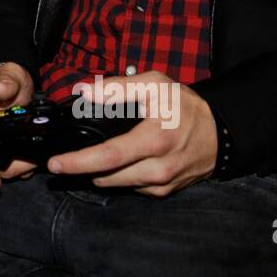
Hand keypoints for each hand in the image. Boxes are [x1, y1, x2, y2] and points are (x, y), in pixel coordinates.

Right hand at [0, 63, 37, 188]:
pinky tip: (32, 159)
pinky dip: (19, 167)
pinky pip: (3, 166)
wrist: (13, 82)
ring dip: (15, 169)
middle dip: (5, 171)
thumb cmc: (9, 78)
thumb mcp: (11, 75)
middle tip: (30, 165)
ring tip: (34, 160)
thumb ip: (7, 81)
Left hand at [46, 72, 217, 196]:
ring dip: (96, 174)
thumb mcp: (155, 85)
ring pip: (116, 184)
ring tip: (83, 159)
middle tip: (61, 160)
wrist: (220, 132)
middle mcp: (158, 168)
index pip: (110, 157)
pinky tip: (113, 163)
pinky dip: (116, 177)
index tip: (55, 164)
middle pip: (107, 177)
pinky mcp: (164, 192)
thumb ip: (118, 87)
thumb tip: (84, 92)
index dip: (78, 162)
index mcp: (154, 140)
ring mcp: (161, 184)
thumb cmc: (185, 106)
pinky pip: (130, 187)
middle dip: (80, 169)